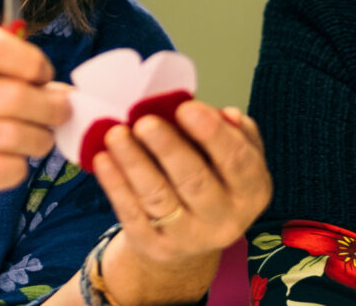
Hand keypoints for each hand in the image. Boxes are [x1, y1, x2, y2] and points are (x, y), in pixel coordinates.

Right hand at [0, 26, 68, 222]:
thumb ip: (6, 79)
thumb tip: (64, 92)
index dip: (32, 61)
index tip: (43, 76)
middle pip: (16, 96)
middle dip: (51, 108)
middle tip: (59, 115)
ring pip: (15, 135)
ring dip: (40, 140)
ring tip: (38, 140)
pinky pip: (4, 170)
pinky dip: (17, 169)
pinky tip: (10, 164)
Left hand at [92, 101, 271, 270]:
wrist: (191, 237)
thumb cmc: (214, 179)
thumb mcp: (235, 156)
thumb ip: (233, 132)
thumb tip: (227, 115)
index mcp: (253, 191)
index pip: (238, 162)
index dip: (213, 135)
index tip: (186, 108)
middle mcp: (226, 220)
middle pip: (195, 181)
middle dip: (168, 148)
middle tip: (144, 121)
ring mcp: (189, 238)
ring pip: (159, 198)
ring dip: (134, 163)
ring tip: (116, 134)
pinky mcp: (155, 247)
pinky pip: (132, 214)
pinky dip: (115, 185)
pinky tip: (103, 159)